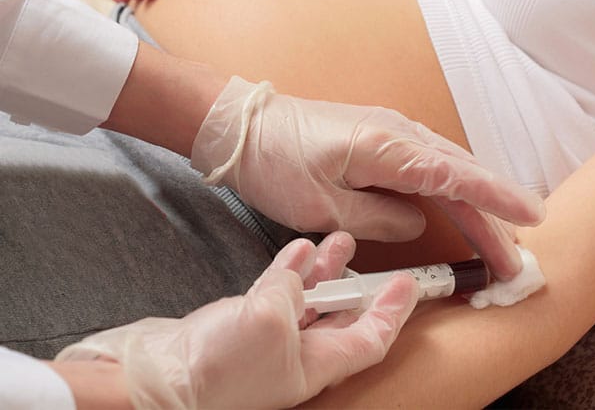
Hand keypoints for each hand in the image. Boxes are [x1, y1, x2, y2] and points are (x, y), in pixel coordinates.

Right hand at [56, 232, 417, 408]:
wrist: (157, 380)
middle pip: (344, 318)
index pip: (371, 339)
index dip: (395, 312)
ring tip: (340, 240)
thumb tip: (295, 272)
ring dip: (327, 271)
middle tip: (378, 258)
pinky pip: (278, 292)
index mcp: (317, 365)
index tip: (410, 285)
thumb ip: (291, 290)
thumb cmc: (217, 369)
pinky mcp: (243, 323)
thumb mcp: (268, 320)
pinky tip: (298, 249)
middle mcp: (299, 354)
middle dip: (362, 286)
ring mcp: (271, 338)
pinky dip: (290, 270)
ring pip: (311, 300)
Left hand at [192, 76, 545, 278]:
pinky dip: (450, 191)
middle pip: (460, 177)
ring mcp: (391, 133)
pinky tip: (461, 209)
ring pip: (448, 171)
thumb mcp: (322, 206)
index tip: (533, 217)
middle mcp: (398, 134)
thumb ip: (378, 218)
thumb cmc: (276, 163)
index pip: (456, 176)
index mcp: (387, 148)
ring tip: (499, 241)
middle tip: (515, 259)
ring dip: (475, 206)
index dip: (497, 199)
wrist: (244, 128)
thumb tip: (416, 222)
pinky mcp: (380, 141)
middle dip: (493, 217)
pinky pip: (427, 168)